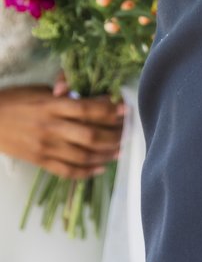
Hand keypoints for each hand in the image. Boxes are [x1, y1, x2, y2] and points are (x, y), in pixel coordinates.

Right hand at [0, 82, 123, 177]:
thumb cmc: (14, 101)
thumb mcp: (38, 89)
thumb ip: (61, 90)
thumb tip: (82, 89)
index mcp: (51, 106)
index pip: (86, 109)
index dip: (108, 111)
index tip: (125, 110)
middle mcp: (51, 127)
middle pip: (89, 135)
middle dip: (113, 135)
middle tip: (126, 132)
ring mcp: (45, 147)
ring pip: (82, 155)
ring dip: (105, 154)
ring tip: (120, 150)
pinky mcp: (39, 161)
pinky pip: (67, 171)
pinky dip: (86, 172)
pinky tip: (100, 169)